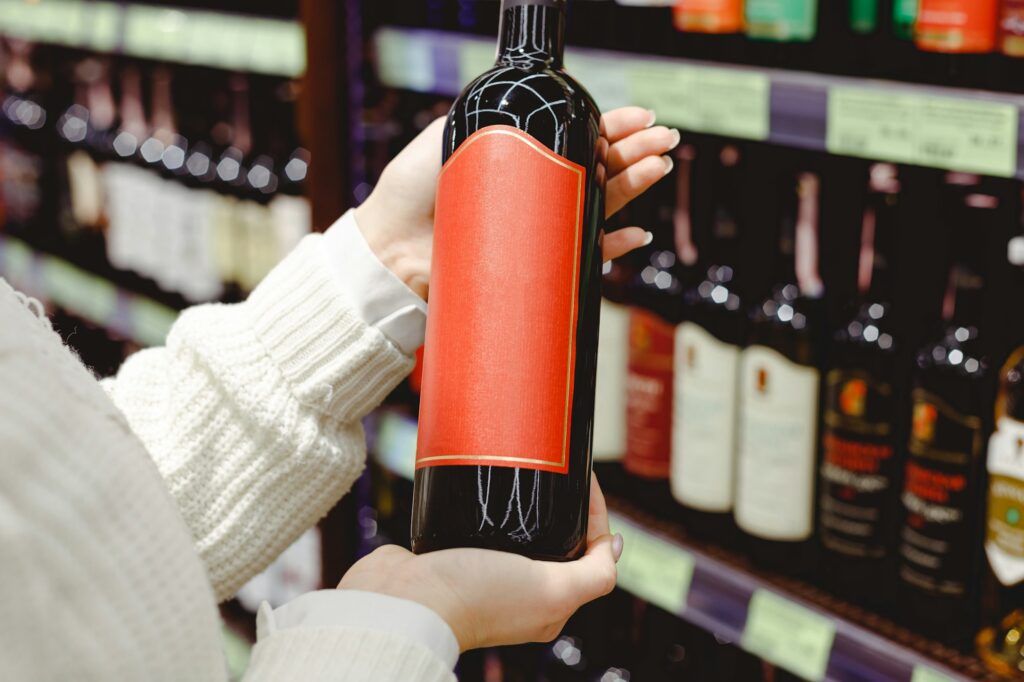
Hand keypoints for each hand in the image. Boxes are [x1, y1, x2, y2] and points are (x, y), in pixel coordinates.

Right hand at [337, 474, 623, 651]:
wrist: (405, 600)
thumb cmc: (476, 598)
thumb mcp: (550, 590)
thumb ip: (593, 574)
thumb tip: (618, 546)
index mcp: (547, 602)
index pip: (587, 549)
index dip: (592, 510)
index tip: (581, 473)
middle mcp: (518, 589)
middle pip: (553, 535)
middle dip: (557, 500)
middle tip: (551, 463)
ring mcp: (483, 570)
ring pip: (515, 527)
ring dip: (519, 499)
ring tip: (518, 465)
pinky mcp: (451, 553)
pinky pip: (476, 523)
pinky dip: (483, 502)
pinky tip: (482, 483)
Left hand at [355, 107, 679, 298]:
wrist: (389, 247)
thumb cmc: (409, 192)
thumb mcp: (446, 137)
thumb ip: (484, 119)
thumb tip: (523, 99)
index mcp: (520, 157)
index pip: (574, 136)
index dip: (611, 125)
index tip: (640, 116)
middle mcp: (532, 191)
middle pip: (595, 167)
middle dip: (634, 152)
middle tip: (663, 141)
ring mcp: (535, 227)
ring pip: (596, 204)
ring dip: (632, 188)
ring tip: (656, 169)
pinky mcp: (533, 262)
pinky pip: (581, 254)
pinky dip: (610, 245)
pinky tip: (634, 233)